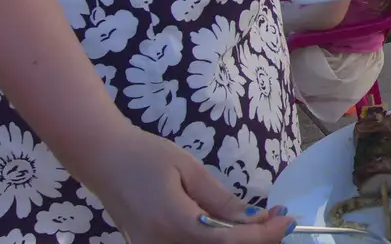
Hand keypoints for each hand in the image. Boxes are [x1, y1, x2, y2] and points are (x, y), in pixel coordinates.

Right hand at [78, 126, 293, 243]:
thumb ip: (221, 200)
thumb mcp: (189, 169)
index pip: (227, 241)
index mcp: (172, 222)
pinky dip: (217, 243)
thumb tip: (255, 219)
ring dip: (238, 242)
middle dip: (255, 241)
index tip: (288, 221)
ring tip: (260, 222)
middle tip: (277, 220)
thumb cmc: (145, 155)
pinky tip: (232, 228)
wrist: (102, 159)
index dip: (262, 235)